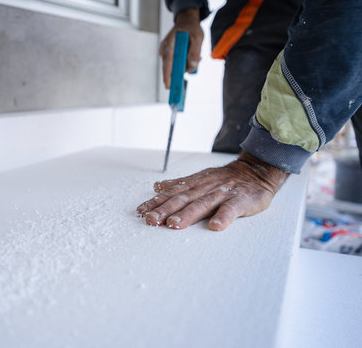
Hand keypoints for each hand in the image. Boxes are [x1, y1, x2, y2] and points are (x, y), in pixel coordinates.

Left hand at [136, 152, 289, 230]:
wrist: (256, 171)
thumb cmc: (226, 179)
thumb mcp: (200, 178)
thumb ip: (180, 185)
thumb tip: (157, 187)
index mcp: (195, 184)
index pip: (171, 193)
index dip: (156, 202)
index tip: (141, 212)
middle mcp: (205, 188)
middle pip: (182, 200)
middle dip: (165, 210)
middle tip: (151, 220)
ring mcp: (222, 193)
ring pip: (203, 204)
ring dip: (187, 214)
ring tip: (174, 224)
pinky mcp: (240, 200)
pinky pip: (231, 209)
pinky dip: (223, 217)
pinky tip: (215, 226)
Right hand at [159, 8, 203, 87]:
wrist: (186, 21)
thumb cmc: (191, 28)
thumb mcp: (198, 37)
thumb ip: (195, 52)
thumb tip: (191, 68)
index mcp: (169, 44)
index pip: (167, 63)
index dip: (167, 76)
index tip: (169, 86)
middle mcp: (165, 50)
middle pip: (171, 68)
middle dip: (181, 71)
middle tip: (192, 70)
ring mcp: (166, 53)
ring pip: (175, 67)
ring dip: (186, 65)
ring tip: (196, 56)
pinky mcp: (170, 56)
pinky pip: (177, 64)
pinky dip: (185, 63)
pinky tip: (192, 56)